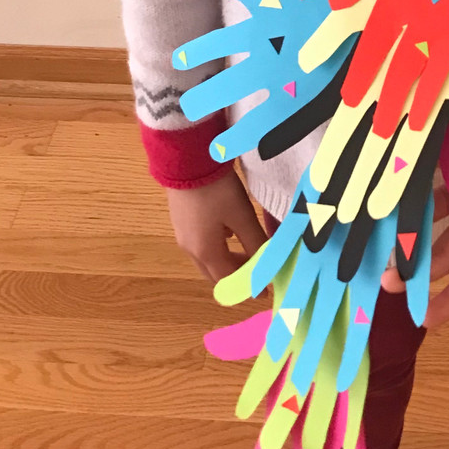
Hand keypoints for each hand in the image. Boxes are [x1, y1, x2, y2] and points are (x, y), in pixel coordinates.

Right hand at [166, 168, 267, 284]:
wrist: (187, 160)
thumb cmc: (217, 191)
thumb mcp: (242, 216)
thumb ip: (255, 243)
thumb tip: (267, 267)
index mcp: (205, 252)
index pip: (228, 280)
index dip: (248, 286)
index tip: (266, 288)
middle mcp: (190, 249)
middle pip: (214, 272)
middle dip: (236, 275)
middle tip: (257, 268)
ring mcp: (182, 234)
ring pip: (206, 259)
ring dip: (226, 260)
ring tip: (248, 249)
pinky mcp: (180, 221)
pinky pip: (200, 244)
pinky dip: (217, 247)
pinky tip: (229, 231)